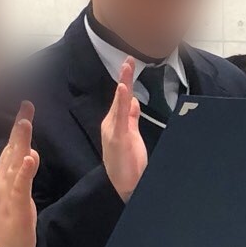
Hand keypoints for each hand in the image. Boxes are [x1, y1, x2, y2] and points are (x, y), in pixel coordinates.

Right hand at [0, 104, 38, 246]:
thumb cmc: (5, 229)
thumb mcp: (14, 197)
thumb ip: (20, 176)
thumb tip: (28, 155)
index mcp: (3, 180)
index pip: (11, 149)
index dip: (18, 130)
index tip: (25, 110)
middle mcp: (2, 182)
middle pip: (11, 150)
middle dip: (19, 128)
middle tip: (26, 106)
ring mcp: (7, 193)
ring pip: (14, 163)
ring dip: (20, 142)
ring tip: (25, 122)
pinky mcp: (15, 206)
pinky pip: (20, 187)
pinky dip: (25, 172)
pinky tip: (30, 158)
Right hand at [102, 56, 147, 199]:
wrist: (125, 187)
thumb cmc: (128, 164)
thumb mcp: (131, 137)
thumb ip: (131, 119)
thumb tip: (133, 102)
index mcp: (115, 124)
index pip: (122, 99)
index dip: (126, 81)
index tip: (129, 64)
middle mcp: (111, 124)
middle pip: (120, 96)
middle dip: (124, 77)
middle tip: (129, 59)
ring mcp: (113, 130)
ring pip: (119, 103)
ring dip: (123, 83)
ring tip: (127, 66)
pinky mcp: (118, 138)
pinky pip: (120, 117)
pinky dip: (121, 101)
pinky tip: (123, 89)